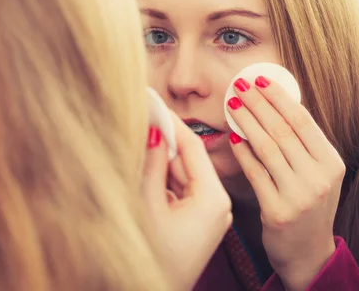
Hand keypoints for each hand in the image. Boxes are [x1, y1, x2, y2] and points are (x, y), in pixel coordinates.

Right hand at [142, 112, 231, 290]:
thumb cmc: (152, 258)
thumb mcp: (147, 206)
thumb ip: (151, 165)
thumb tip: (153, 129)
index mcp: (213, 199)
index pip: (192, 147)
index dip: (171, 121)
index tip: (154, 100)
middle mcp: (217, 204)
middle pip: (188, 160)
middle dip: (164, 138)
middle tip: (144, 112)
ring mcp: (208, 214)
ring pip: (183, 174)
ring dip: (161, 157)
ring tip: (141, 131)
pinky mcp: (197, 222)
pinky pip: (181, 190)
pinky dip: (163, 177)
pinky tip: (145, 162)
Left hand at [227, 76, 344, 290]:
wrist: (308, 252)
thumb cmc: (309, 205)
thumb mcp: (318, 174)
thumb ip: (304, 145)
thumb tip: (277, 104)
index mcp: (332, 163)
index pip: (303, 121)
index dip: (280, 98)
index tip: (261, 80)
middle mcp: (319, 178)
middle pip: (283, 130)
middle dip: (258, 103)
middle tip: (239, 85)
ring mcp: (299, 196)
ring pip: (267, 148)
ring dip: (247, 121)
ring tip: (233, 104)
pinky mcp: (278, 212)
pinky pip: (255, 173)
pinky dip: (243, 152)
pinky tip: (233, 137)